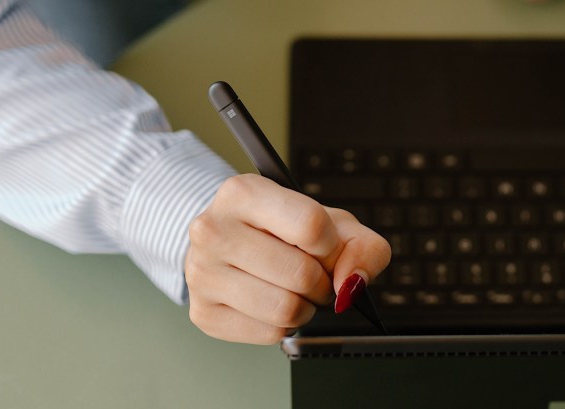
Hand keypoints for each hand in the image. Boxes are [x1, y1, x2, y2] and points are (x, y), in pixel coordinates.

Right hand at [185, 174, 390, 343]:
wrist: (234, 243)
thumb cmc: (286, 230)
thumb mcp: (333, 223)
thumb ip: (363, 247)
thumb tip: (351, 284)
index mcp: (243, 192)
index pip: (311, 226)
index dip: (332, 247)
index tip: (326, 250)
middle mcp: (213, 229)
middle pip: (301, 273)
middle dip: (322, 282)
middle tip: (313, 275)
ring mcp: (202, 273)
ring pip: (285, 309)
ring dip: (306, 307)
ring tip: (295, 291)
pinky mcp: (204, 312)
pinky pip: (269, 333)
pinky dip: (284, 325)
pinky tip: (273, 304)